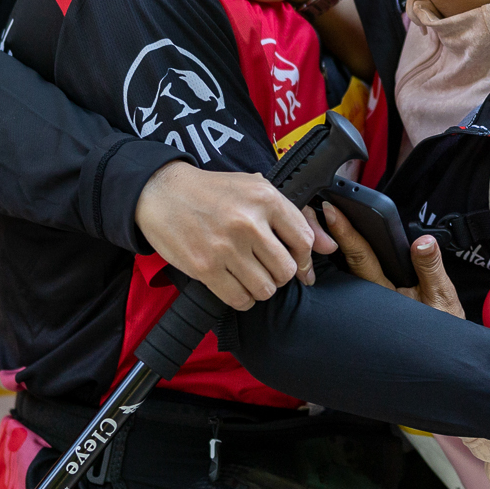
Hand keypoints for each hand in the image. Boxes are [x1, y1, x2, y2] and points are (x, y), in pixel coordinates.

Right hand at [134, 163, 335, 309]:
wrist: (160, 192)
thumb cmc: (210, 191)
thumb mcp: (255, 189)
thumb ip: (294, 216)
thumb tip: (329, 246)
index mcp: (264, 198)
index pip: (302, 240)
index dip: (303, 259)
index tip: (297, 265)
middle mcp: (248, 222)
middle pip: (286, 270)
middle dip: (280, 275)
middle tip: (266, 269)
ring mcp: (226, 246)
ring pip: (266, 288)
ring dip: (261, 288)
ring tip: (248, 275)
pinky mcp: (205, 267)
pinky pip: (240, 299)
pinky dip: (242, 298)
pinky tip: (234, 284)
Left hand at [322, 204, 465, 317]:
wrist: (440, 356)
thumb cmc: (440, 331)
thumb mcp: (442, 298)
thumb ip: (430, 268)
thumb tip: (422, 242)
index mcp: (383, 292)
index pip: (361, 256)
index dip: (345, 233)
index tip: (333, 211)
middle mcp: (368, 295)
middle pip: (343, 259)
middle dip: (329, 233)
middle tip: (316, 206)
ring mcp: (366, 300)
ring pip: (345, 269)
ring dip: (333, 244)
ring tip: (318, 216)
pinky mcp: (370, 302)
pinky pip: (352, 278)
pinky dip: (344, 259)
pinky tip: (333, 242)